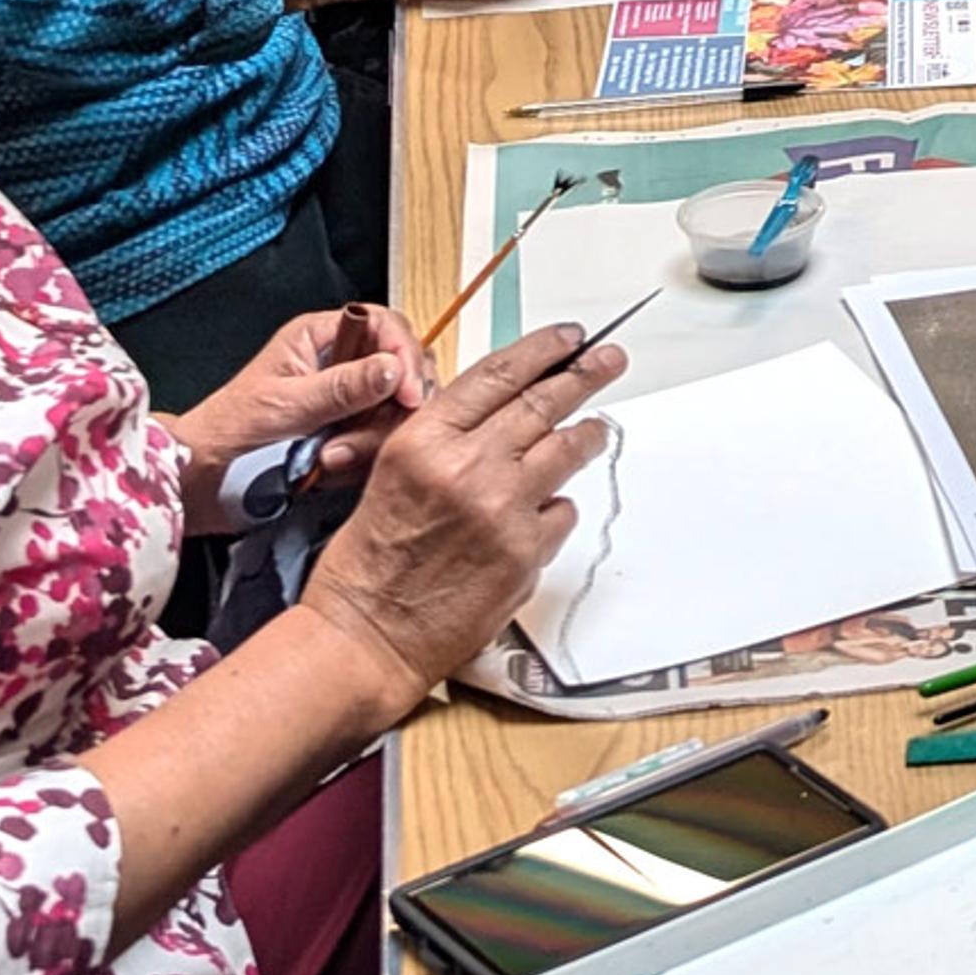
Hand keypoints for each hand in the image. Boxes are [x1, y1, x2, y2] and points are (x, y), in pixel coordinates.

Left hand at [171, 297, 426, 514]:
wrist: (202, 478)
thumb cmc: (227, 431)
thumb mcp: (286, 406)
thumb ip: (342, 388)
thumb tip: (393, 368)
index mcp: (319, 336)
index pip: (385, 326)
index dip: (403, 356)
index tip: (409, 394)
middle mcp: (338, 363)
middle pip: (399, 370)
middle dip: (390, 408)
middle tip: (368, 435)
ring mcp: (344, 401)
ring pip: (393, 410)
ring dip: (371, 438)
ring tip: (332, 457)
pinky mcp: (345, 433)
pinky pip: (377, 440)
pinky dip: (363, 457)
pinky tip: (332, 467)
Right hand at [302, 322, 624, 705]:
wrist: (366, 637)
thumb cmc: (367, 566)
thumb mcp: (391, 474)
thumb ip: (446, 439)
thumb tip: (501, 415)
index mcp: (425, 440)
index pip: (499, 374)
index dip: (542, 349)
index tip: (569, 337)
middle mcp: (468, 466)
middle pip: (544, 402)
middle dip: (585, 374)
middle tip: (609, 359)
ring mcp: (503, 509)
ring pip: (567, 450)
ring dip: (588, 435)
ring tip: (597, 428)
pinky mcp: (526, 552)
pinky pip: (562, 513)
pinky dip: (557, 509)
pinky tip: (543, 514)